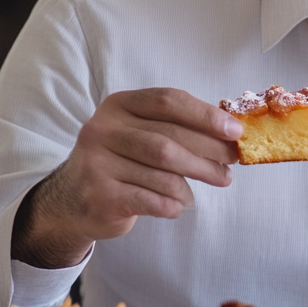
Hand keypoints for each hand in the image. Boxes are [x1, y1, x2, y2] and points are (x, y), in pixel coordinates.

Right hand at [12, 88, 241, 268]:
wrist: (72, 200)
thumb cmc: (122, 162)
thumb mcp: (140, 133)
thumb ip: (177, 127)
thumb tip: (231, 132)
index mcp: (118, 105)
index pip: (168, 101)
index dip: (206, 115)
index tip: (235, 131)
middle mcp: (102, 129)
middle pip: (169, 139)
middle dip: (209, 153)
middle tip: (232, 165)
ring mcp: (97, 163)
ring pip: (163, 173)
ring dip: (194, 181)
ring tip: (213, 182)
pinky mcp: (100, 196)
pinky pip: (152, 200)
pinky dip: (174, 204)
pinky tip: (179, 204)